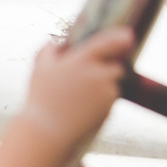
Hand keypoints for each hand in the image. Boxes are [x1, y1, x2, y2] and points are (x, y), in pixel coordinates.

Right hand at [21, 26, 133, 152]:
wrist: (48, 130)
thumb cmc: (41, 98)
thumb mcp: (39, 69)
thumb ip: (48, 50)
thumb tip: (54, 43)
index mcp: (82, 60)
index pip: (110, 42)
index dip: (121, 37)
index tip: (127, 36)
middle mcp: (99, 74)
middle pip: (117, 66)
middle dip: (109, 69)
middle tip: (91, 77)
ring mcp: (106, 92)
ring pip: (113, 84)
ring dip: (103, 86)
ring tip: (81, 97)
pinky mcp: (109, 109)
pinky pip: (110, 100)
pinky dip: (101, 101)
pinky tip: (83, 108)